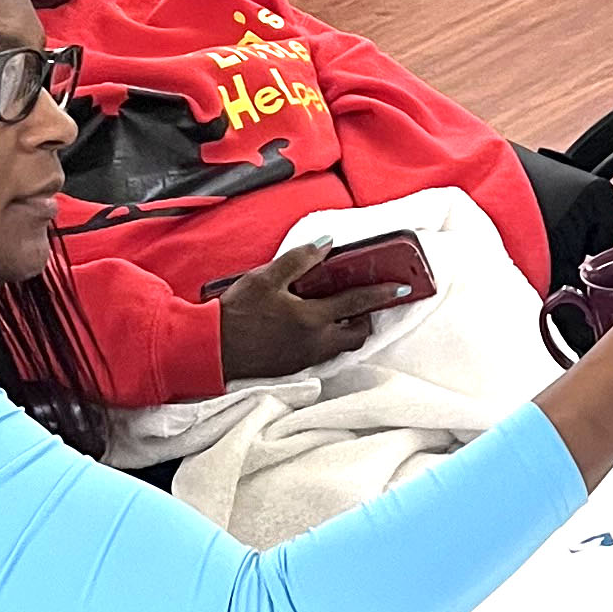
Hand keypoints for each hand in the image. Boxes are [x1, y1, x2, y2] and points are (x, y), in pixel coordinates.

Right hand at [213, 239, 378, 381]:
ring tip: (336, 313)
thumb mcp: (266, 278)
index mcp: (311, 319)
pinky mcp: (293, 367)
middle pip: (356, 335)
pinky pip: (322, 354)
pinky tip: (312, 327)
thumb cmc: (236, 313)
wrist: (210, 349)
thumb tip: (326, 244)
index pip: (357, 303)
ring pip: (339, 347)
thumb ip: (299, 260)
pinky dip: (326, 340)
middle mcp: (314, 342)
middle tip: (360, 302)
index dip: (381, 293)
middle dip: (364, 319)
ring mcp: (304, 358)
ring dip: (345, 331)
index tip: (402, 288)